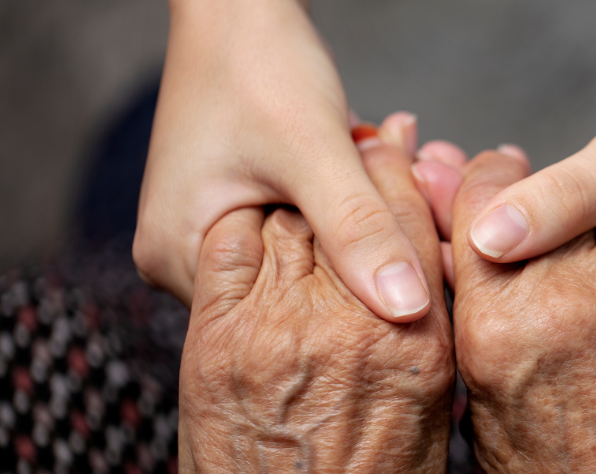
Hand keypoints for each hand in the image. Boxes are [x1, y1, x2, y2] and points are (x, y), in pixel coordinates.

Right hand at [135, 0, 431, 322]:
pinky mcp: (235, 212)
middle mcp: (182, 259)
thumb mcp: (315, 150)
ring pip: (303, 260)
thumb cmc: (259, 63)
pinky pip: (300, 230)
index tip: (417, 268)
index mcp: (178, 258)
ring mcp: (207, 236)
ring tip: (400, 179)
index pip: (278, 319)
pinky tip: (374, 173)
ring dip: (356, 226)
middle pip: (291, 292)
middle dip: (360, 254)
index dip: (353, 300)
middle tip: (417, 207)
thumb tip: (408, 310)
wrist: (236, 7)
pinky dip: (341, 208)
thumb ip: (358, 229)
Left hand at [176, 128, 453, 473]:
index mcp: (419, 349)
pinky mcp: (216, 343)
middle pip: (355, 211)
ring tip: (311, 182)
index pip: (417, 230)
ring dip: (304, 195)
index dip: (412, 182)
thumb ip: (429, 344)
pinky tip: (260, 224)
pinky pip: (230, 248)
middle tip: (368, 144)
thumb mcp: (435, 430)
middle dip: (364, 170)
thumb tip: (422, 288)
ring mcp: (276, 332)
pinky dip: (246, 226)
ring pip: (292, 220)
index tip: (410, 156)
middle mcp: (351, 328)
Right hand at [449, 150, 595, 473]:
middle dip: (526, 196)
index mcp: (499, 333)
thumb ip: (470, 331)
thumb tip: (456, 265)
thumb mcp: (486, 421)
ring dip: (589, 217)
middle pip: (536, 198)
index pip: (478, 211)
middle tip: (529, 204)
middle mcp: (569, 302)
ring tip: (585, 250)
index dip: (476, 186)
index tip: (483, 180)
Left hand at [460, 0, 595, 339]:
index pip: (569, 320)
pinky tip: (451, 174)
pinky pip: (534, 251)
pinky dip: (493, 213)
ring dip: (470, 223)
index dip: (491, 276)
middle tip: (420, 179)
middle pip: (536, 306)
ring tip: (429, 167)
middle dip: (466, 244)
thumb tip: (489, 239)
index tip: (438, 223)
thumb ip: (573, 197)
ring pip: (526, 279)